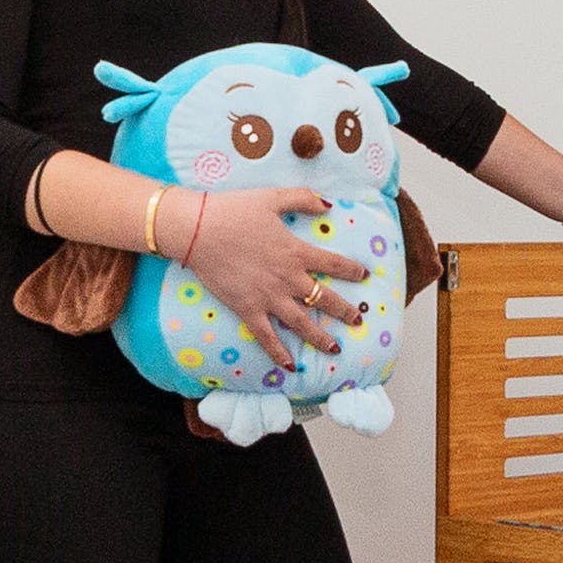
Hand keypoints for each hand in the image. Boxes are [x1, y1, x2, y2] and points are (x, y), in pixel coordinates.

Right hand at [184, 183, 366, 363]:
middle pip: (324, 299)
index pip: (333, 264)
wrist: (199, 230)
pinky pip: (267, 337)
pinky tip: (289, 366)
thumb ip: (304, 199)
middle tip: (358, 321)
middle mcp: (287, 279)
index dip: (351, 270)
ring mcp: (268, 297)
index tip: (363, 275)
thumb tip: (328, 206)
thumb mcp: (273, 197)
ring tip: (335, 349)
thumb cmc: (234, 211)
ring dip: (320, 338)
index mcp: (296, 252)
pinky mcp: (247, 309)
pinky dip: (279, 353)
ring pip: (302, 323)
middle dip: (344, 311)